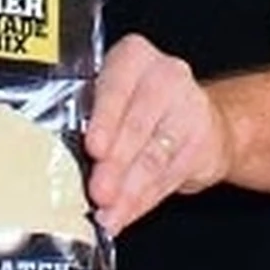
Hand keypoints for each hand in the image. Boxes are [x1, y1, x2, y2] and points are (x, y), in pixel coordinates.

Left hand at [84, 34, 232, 235]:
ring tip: (110, 212)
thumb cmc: (141, 105)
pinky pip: (168, 178)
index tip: (94, 148)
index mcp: (133, 56)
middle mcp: (165, 76)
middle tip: (98, 191)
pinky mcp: (204, 143)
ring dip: (129, 190)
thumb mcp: (114, 98)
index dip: (105, 120)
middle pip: (137, 125)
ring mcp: (189, 109)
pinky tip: (126, 213)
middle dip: (115, 164)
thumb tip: (65, 161)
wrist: (199, 117)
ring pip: (154, 156)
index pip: (117, 87)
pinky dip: (143, 201)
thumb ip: (93, 120)